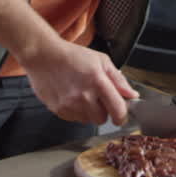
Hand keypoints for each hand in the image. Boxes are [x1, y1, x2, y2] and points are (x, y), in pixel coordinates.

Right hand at [20, 39, 139, 125]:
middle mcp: (84, 96)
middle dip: (103, 111)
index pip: (118, 111)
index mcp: (98, 81)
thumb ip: (118, 80)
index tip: (121, 114)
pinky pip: (74, 119)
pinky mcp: (59, 110)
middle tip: (96, 97)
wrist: (44, 56)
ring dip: (88, 112)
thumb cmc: (72, 55)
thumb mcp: (101, 60)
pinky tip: (71, 96)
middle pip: (102, 119)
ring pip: (88, 120)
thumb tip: (131, 95)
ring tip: (81, 94)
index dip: (122, 115)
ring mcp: (70, 105)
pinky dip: (76, 111)